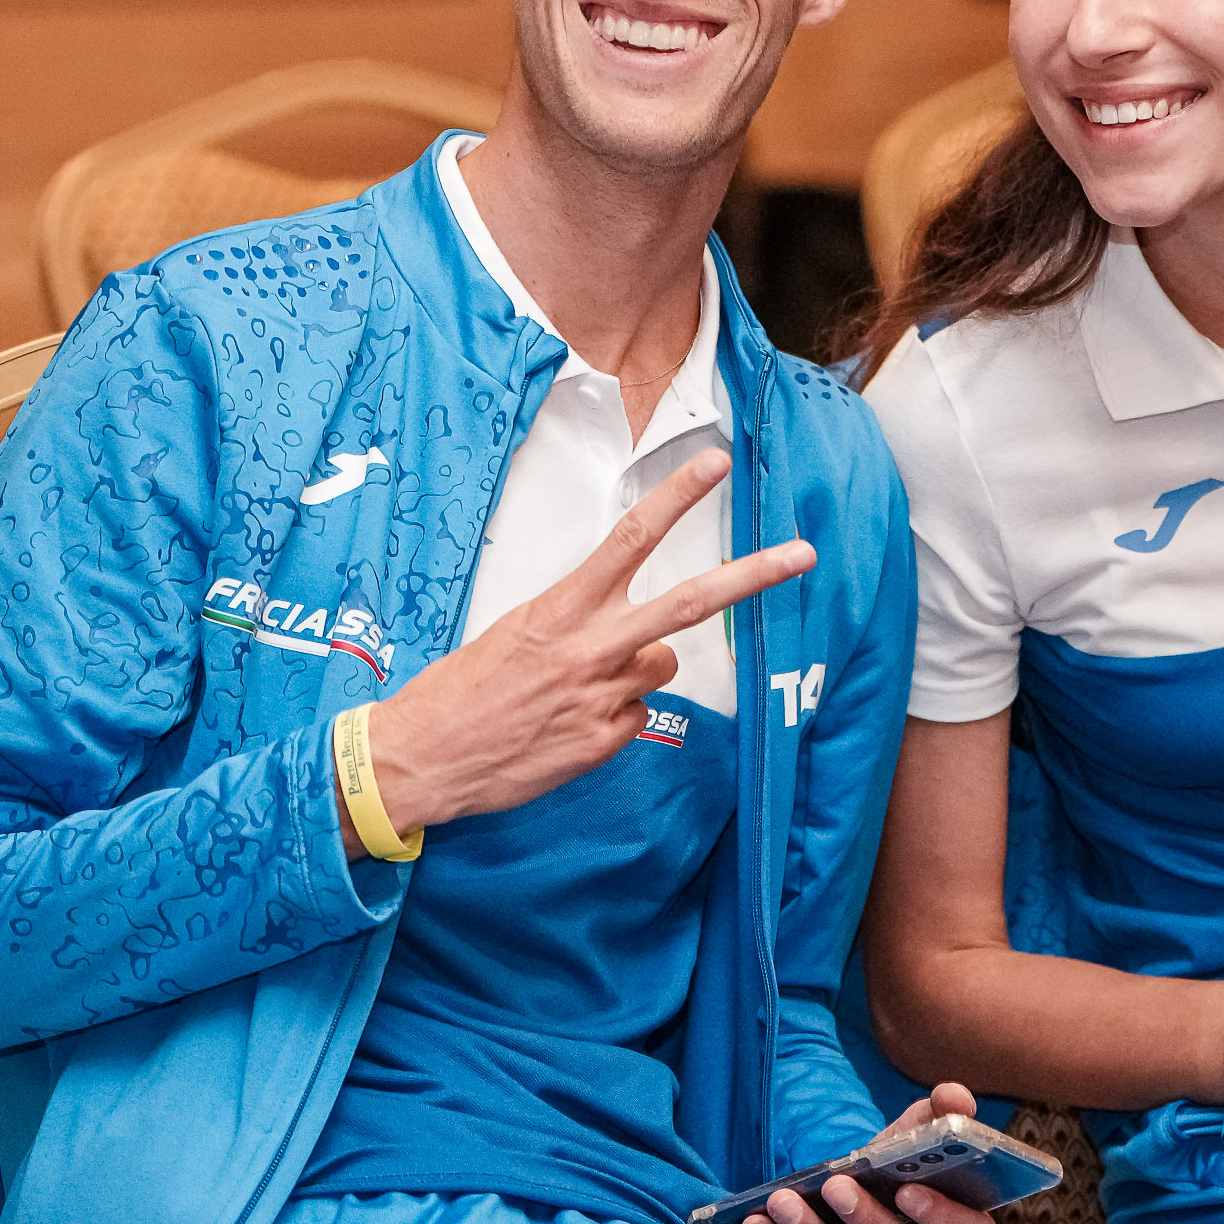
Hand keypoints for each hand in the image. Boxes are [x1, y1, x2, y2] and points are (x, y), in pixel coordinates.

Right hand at [339, 450, 813, 853]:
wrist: (419, 760)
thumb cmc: (460, 690)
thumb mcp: (515, 633)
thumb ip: (580, 624)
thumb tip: (634, 639)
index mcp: (560, 607)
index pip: (630, 538)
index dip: (678, 497)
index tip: (716, 463)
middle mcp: (591, 647)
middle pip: (690, 603)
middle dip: (753, 576)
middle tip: (804, 554)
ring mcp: (603, 697)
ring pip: (659, 667)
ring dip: (633, 672)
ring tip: (572, 690)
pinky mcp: (604, 743)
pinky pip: (635, 716)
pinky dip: (613, 718)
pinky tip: (566, 727)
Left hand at [739, 1081, 1000, 1223]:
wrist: (858, 1191)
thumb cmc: (899, 1165)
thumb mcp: (920, 1135)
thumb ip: (941, 1112)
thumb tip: (955, 1097)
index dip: (945, 1217)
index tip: (909, 1191)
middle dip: (869, 1222)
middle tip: (836, 1186)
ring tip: (782, 1200)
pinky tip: (756, 1223)